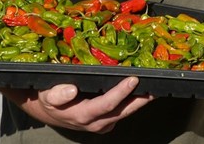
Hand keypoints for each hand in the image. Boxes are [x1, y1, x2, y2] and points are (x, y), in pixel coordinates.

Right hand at [1, 76, 151, 132]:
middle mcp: (95, 122)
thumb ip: (57, 94)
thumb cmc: (48, 99)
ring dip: (140, 101)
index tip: (133, 79)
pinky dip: (132, 101)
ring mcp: (102, 123)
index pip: (107, 105)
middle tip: (157, 87)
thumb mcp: (47, 94)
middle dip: (140, 100)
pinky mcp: (105, 120)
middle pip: (123, 111)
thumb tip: (71, 89)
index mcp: (83, 115)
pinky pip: (122, 111)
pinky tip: (142, 90)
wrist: (48, 110)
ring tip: (155, 88)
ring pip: (125, 113)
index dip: (121, 92)